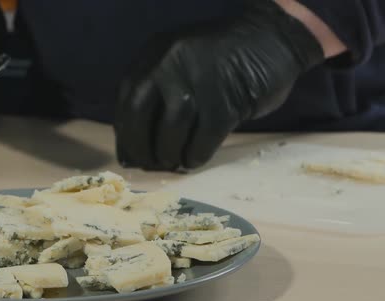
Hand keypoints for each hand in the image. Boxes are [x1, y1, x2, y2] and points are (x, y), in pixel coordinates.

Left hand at [115, 0, 323, 170]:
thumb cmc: (218, 61)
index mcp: (153, 55)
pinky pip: (202, 140)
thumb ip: (154, 94)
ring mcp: (197, 81)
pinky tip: (194, 159)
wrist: (270, 40)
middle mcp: (169, 64)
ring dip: (169, 155)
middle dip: (141, 148)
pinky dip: (195, 156)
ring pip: (171, 131)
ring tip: (175, 161)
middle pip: (140, 116)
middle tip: (150, 164)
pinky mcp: (226, 102)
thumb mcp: (177, 64)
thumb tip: (131, 148)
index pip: (126, 102)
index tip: (129, 156)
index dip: (125, 136)